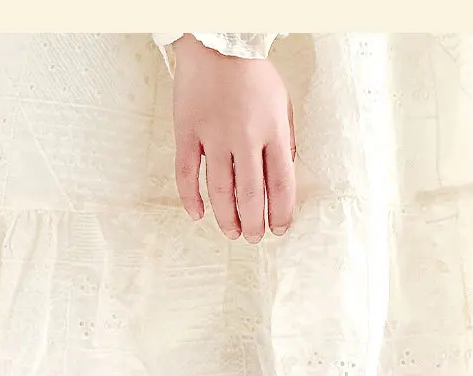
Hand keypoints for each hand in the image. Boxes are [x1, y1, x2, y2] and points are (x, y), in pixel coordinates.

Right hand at [171, 34, 296, 241]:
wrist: (218, 41)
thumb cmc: (253, 73)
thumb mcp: (282, 103)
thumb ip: (285, 141)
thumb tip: (283, 178)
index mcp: (273, 131)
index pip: (281, 184)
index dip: (281, 213)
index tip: (279, 229)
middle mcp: (244, 137)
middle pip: (250, 194)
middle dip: (253, 223)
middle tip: (253, 237)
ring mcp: (213, 136)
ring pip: (219, 190)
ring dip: (226, 218)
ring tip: (232, 233)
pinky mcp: (187, 133)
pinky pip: (186, 174)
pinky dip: (190, 198)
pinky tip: (198, 214)